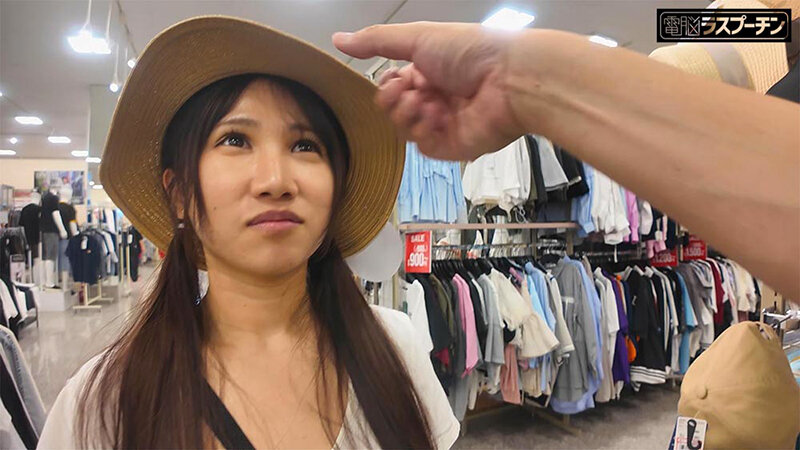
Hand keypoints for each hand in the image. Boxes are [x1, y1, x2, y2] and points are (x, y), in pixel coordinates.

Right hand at [333, 22, 526, 160]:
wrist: (510, 79)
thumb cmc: (470, 52)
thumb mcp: (417, 37)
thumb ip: (376, 41)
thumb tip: (337, 39)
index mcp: (430, 72)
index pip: (393, 86)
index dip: (388, 85)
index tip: (395, 78)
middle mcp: (436, 98)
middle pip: (395, 110)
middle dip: (395, 100)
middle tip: (408, 90)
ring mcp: (445, 125)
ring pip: (405, 129)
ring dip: (408, 114)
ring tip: (424, 101)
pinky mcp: (454, 148)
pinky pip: (424, 147)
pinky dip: (423, 131)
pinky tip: (436, 116)